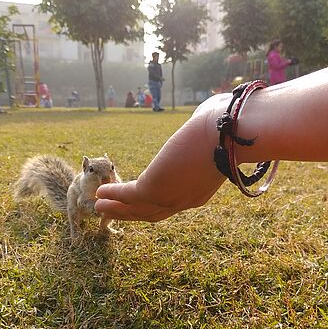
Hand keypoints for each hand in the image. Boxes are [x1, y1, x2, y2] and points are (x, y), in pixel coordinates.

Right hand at [95, 94, 228, 221]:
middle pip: (151, 213)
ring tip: (99, 206)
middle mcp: (184, 201)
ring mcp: (168, 197)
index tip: (137, 200)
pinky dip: (113, 195)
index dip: (152, 204)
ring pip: (136, 209)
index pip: (171, 202)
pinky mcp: (153, 188)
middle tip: (111, 211)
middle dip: (129, 213)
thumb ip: (203, 134)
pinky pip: (127, 195)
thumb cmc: (226, 127)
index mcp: (199, 192)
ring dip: (116, 209)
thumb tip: (205, 115)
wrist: (228, 132)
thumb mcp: (212, 138)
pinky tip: (101, 192)